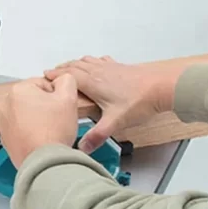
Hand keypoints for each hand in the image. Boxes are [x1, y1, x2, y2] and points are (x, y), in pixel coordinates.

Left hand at [0, 76, 78, 168]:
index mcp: (18, 90)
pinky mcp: (5, 137)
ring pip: (27, 113)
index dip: (57, 95)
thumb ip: (66, 80)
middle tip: (56, 119)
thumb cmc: (53, 131)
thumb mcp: (68, 98)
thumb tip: (62, 78)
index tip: (61, 107)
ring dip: (38, 119)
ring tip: (49, 130)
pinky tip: (40, 139)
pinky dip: (30, 132)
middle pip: (33, 98)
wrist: (44, 161)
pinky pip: (21, 129)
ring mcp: (4, 122)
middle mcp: (6, 104)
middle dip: (46, 106)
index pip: (43, 84)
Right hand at [44, 56, 182, 152]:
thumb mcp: (116, 122)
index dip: (55, 75)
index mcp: (93, 82)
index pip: (68, 75)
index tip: (45, 76)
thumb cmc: (140, 101)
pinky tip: (97, 64)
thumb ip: (97, 135)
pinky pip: (101, 60)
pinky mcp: (121, 67)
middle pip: (75, 65)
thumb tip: (82, 148)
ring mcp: (110, 67)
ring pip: (87, 61)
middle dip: (62, 68)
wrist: (162, 87)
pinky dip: (93, 61)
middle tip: (53, 73)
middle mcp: (99, 71)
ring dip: (75, 63)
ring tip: (70, 67)